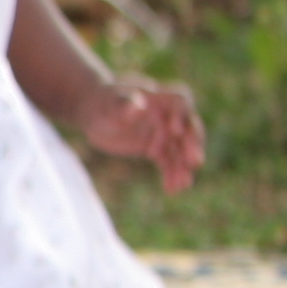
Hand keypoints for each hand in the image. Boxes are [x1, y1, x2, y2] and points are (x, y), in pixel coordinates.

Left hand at [78, 76, 203, 192]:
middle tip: (194, 162)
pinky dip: (172, 175)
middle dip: (193, 144)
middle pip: (188, 128)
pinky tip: (173, 189)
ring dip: (184, 166)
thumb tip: (138, 105)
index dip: (182, 115)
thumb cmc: (102, 102)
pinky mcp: (157, 149)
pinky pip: (169, 163)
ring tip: (183, 184)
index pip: (180, 102)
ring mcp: (164, 133)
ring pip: (180, 150)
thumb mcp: (110, 103)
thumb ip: (125, 104)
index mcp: (159, 97)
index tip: (176, 131)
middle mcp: (167, 115)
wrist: (92, 113)